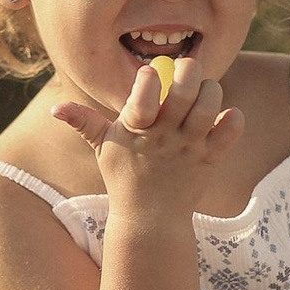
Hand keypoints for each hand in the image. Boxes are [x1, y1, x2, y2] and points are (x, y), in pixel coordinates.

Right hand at [50, 57, 243, 220]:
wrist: (150, 219)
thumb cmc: (124, 176)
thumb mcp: (102, 148)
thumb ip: (83, 122)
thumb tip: (55, 107)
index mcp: (137, 129)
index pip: (144, 95)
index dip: (148, 77)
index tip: (148, 74)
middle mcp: (165, 136)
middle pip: (185, 92)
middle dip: (188, 71)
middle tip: (185, 71)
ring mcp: (189, 147)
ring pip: (210, 106)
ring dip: (211, 90)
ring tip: (203, 92)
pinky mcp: (210, 158)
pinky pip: (231, 130)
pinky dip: (233, 118)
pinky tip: (224, 116)